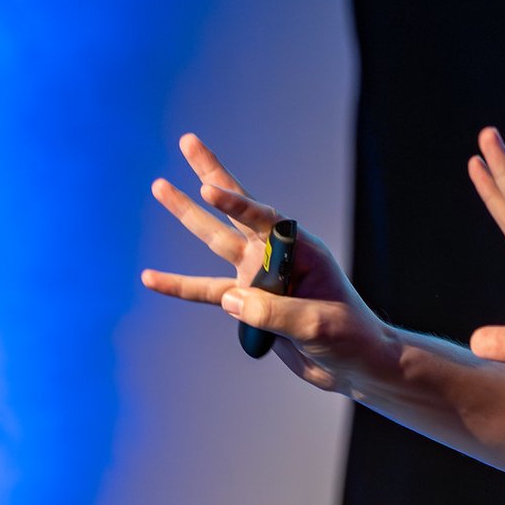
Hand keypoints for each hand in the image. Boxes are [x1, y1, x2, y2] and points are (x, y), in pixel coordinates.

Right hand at [142, 133, 388, 393]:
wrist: (353, 364)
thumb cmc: (348, 337)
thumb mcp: (316, 325)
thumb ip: (274, 313)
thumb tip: (229, 299)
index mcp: (301, 250)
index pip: (264, 219)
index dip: (235, 201)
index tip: (207, 188)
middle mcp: (276, 256)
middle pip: (236, 210)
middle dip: (211, 176)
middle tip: (187, 141)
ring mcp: (259, 277)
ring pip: (215, 241)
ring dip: (188, 215)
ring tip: (160, 186)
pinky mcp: (248, 303)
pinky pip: (206, 291)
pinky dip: (179, 286)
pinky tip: (150, 277)